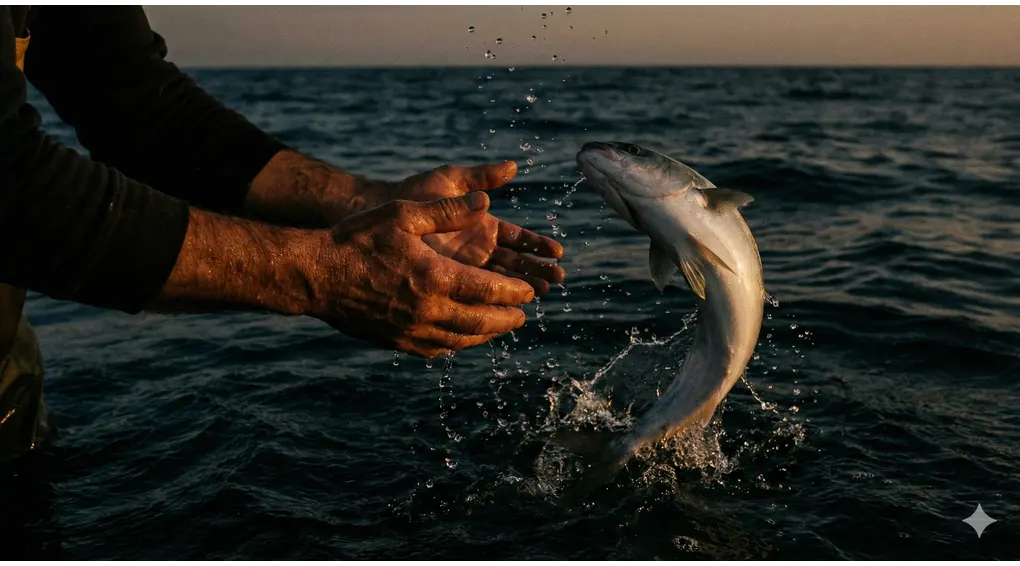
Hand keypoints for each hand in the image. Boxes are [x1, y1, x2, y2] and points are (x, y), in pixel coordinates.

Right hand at [309, 192, 535, 357]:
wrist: (315, 275)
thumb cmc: (357, 239)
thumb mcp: (403, 214)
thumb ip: (448, 209)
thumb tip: (485, 201)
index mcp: (434, 277)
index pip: (488, 291)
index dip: (514, 292)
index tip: (529, 292)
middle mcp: (427, 310)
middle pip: (481, 323)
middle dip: (506, 319)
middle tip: (523, 315)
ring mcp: (411, 330)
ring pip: (461, 340)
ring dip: (485, 335)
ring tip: (500, 327)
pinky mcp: (396, 341)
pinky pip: (436, 349)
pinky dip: (457, 343)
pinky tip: (462, 337)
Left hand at [389, 161, 565, 294]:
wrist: (374, 214)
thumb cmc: (411, 193)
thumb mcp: (448, 181)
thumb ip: (479, 177)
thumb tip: (511, 166)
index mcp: (482, 226)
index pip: (518, 238)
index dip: (538, 245)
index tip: (558, 253)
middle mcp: (477, 249)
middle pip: (514, 264)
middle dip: (537, 271)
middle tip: (557, 280)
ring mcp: (463, 268)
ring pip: (499, 282)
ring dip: (521, 288)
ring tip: (541, 294)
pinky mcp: (446, 282)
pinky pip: (473, 296)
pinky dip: (490, 303)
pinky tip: (505, 310)